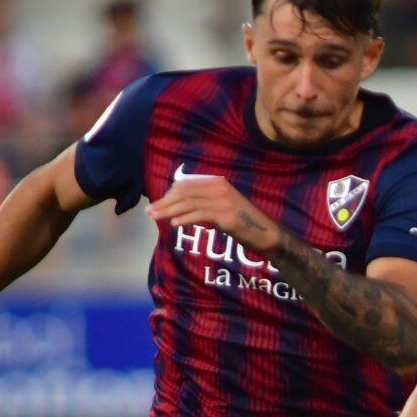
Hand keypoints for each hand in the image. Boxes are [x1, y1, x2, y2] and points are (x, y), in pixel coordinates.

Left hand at [147, 172, 283, 255]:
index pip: (186, 184)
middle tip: (150, 212)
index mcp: (217, 182)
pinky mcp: (226, 215)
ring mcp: (223, 200)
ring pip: (189, 203)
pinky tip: (174, 224)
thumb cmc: (243, 222)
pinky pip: (199, 214)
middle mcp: (219, 187)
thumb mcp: (222, 207)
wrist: (266, 234)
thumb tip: (180, 206)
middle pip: (184, 192)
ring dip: (169, 211)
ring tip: (156, 218)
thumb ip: (204, 203)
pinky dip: (184, 218)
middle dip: (165, 202)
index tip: (157, 204)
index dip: (168, 194)